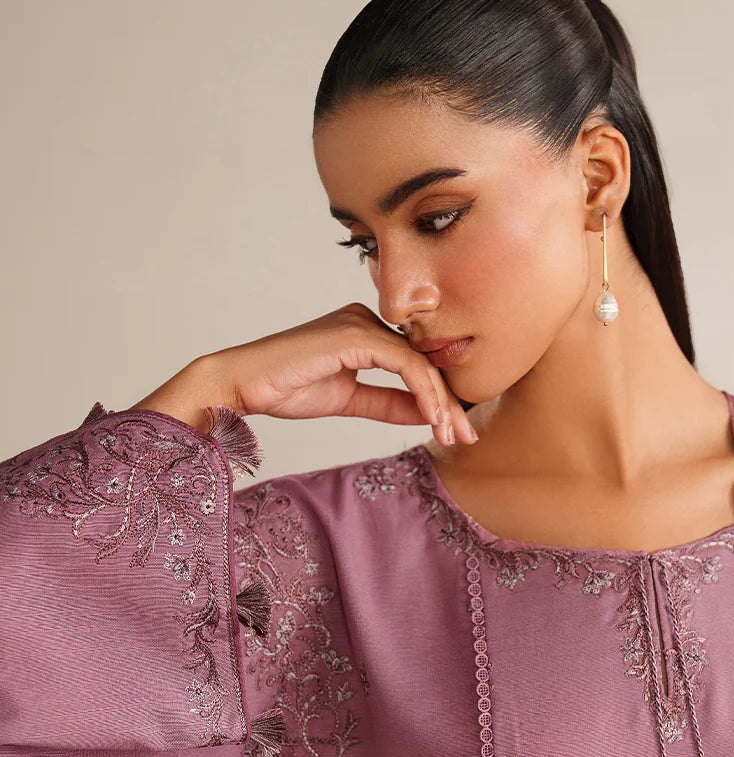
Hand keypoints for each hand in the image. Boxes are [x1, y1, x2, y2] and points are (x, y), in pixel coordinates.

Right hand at [134, 302, 477, 448]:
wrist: (242, 383)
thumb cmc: (286, 388)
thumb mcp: (349, 400)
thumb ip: (387, 403)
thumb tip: (426, 415)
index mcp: (365, 332)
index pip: (415, 363)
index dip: (440, 397)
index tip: (457, 430)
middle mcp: (367, 320)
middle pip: (424, 361)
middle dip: (449, 402)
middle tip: (467, 436)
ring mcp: (361, 323)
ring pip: (420, 363)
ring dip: (441, 403)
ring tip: (453, 435)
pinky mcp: (356, 334)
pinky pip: (405, 364)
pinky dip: (424, 393)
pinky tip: (433, 419)